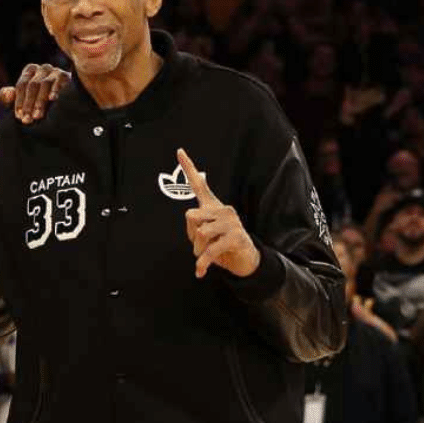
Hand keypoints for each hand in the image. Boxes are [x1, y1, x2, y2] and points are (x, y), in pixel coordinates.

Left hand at [0, 64, 70, 123]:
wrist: (66, 102)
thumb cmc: (40, 101)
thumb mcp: (23, 100)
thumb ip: (10, 97)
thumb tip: (7, 95)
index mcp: (30, 71)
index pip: (21, 86)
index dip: (19, 102)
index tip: (19, 117)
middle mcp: (42, 68)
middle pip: (32, 85)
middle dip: (29, 104)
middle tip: (27, 120)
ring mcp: (55, 70)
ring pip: (44, 84)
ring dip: (40, 102)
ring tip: (37, 116)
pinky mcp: (66, 75)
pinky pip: (59, 81)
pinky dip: (55, 89)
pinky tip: (52, 99)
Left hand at [178, 149, 259, 277]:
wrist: (244, 262)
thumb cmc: (221, 247)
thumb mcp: (202, 238)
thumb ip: (193, 228)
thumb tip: (194, 224)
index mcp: (213, 207)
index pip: (199, 184)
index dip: (189, 167)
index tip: (179, 150)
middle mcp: (222, 210)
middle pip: (190, 216)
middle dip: (190, 235)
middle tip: (198, 247)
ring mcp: (231, 222)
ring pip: (200, 232)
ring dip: (197, 250)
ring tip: (203, 257)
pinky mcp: (236, 237)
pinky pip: (210, 249)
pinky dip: (202, 263)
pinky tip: (200, 271)